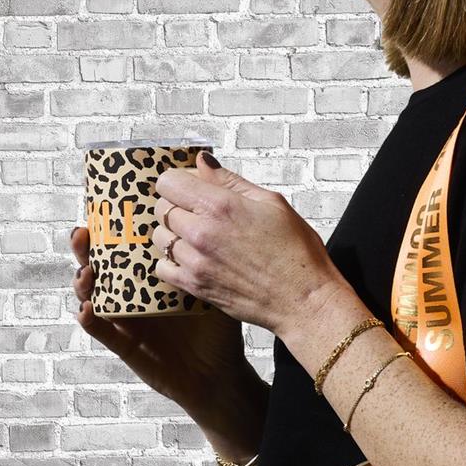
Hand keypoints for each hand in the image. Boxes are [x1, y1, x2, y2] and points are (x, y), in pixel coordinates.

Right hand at [70, 222, 259, 414]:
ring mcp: (125, 319)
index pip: (124, 249)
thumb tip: (217, 231)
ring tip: (85, 270)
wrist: (219, 377)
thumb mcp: (215, 296)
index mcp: (150, 280)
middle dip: (85, 248)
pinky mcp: (123, 344)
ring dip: (82, 281)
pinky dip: (89, 319)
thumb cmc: (218, 335)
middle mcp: (132, 296)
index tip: (105, 210)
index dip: (109, 231)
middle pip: (99, 265)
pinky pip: (99, 330)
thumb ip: (210, 269)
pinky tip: (87, 309)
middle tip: (83, 233)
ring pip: (92, 295)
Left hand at [151, 154, 346, 336]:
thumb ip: (231, 182)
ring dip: (174, 235)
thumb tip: (204, 164)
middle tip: (200, 215)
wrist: (305, 301)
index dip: (180, 183)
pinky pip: (162, 268)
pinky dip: (171, 262)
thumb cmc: (298, 256)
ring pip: (160, 238)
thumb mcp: (272, 205)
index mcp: (220, 206)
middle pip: (161, 209)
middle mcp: (202, 233)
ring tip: (198, 240)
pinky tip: (192, 261)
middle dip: (177, 207)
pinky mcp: (197, 287)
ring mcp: (196, 262)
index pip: (168, 182)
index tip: (192, 190)